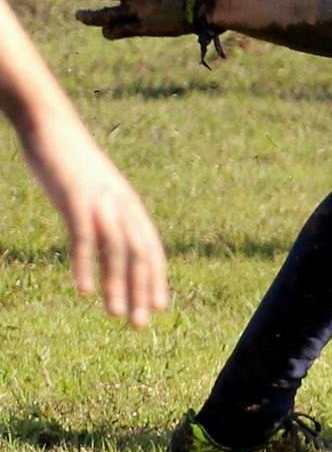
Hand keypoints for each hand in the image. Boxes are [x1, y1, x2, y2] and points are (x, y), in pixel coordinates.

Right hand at [19, 121, 167, 327]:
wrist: (52, 127)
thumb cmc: (71, 163)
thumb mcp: (95, 192)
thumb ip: (105, 215)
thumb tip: (107, 241)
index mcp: (129, 205)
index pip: (150, 247)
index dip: (156, 278)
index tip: (159, 307)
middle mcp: (122, 205)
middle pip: (140, 254)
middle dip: (142, 291)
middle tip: (141, 324)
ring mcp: (101, 201)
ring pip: (116, 251)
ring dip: (118, 285)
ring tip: (117, 315)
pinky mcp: (76, 199)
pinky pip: (84, 238)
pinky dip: (85, 265)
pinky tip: (83, 290)